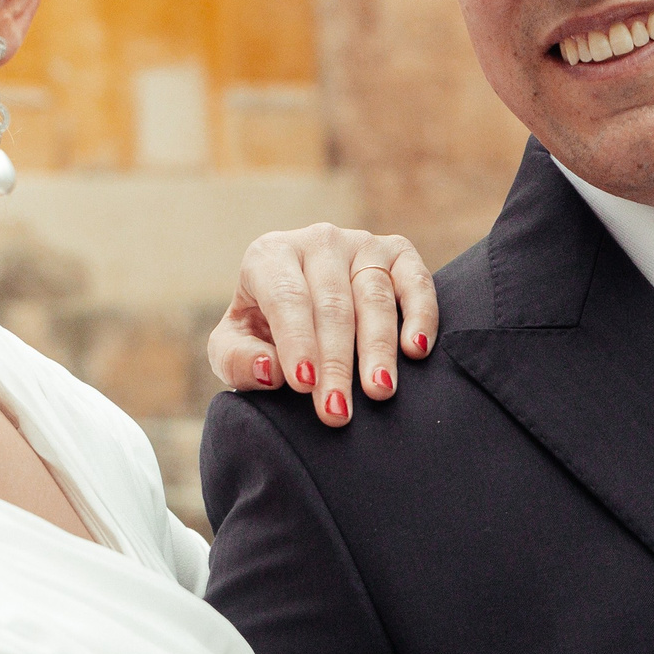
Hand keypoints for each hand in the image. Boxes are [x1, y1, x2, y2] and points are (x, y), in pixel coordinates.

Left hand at [209, 225, 438, 426]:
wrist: (303, 314)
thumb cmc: (264, 334)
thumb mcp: (233, 350)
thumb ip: (238, 361)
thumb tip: (271, 370)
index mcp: (270, 255)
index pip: (286, 297)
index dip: (297, 341)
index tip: (304, 384)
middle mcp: (318, 241)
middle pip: (332, 304)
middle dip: (336, 362)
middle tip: (337, 411)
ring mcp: (361, 244)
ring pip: (374, 297)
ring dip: (378, 348)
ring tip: (379, 391)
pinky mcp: (398, 254)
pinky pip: (416, 282)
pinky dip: (420, 314)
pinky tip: (416, 350)